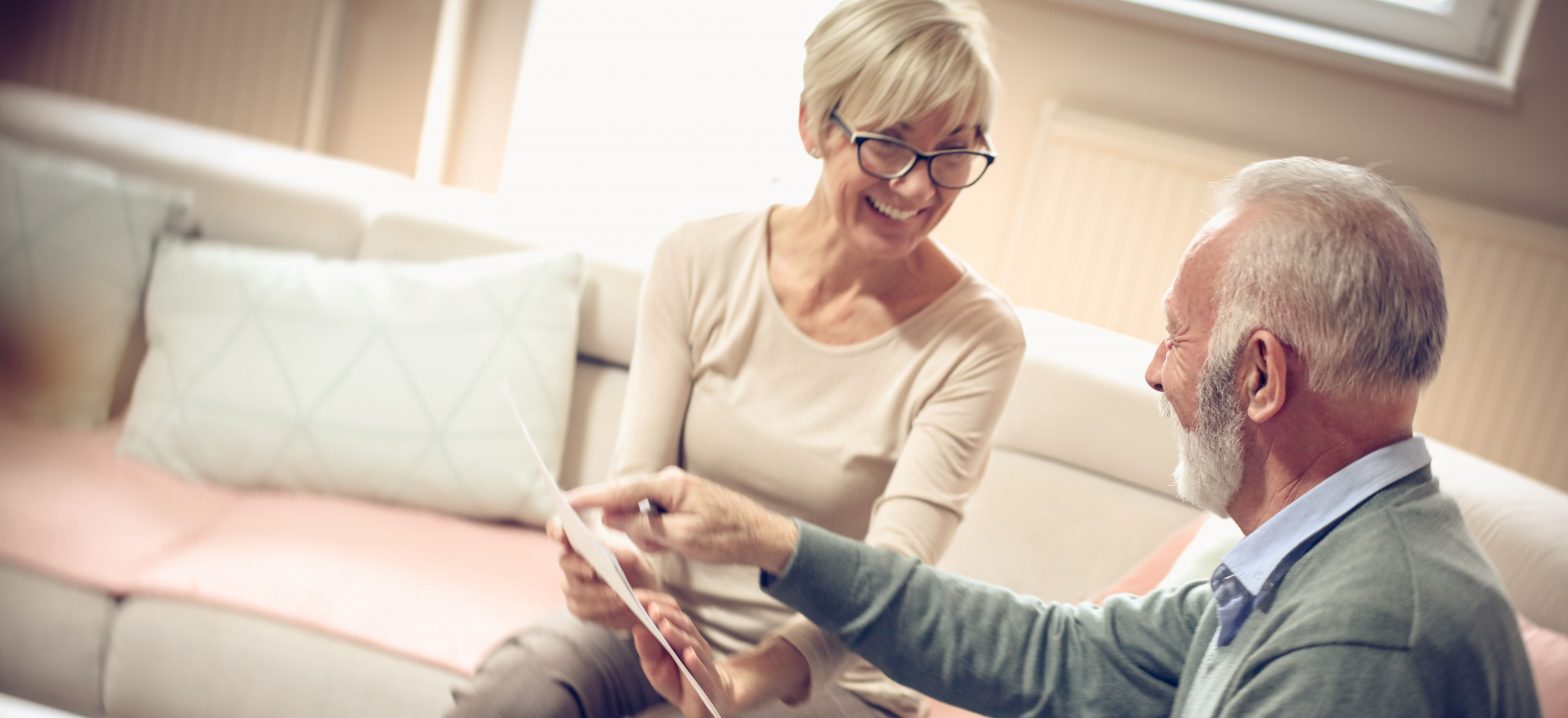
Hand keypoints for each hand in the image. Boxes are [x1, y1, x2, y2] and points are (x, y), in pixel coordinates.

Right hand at [546, 517, 658, 629]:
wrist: (645, 591)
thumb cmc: (634, 566)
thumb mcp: (632, 555)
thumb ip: (617, 549)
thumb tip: (602, 545)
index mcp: (580, 540)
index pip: (558, 530)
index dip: (555, 529)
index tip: (560, 534)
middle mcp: (571, 561)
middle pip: (565, 561)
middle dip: (578, 565)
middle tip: (592, 570)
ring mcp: (571, 585)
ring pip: (575, 588)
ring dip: (597, 591)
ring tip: (617, 593)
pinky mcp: (578, 607)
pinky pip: (583, 608)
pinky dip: (603, 606)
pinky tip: (620, 603)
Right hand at [568, 467, 799, 573]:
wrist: (762, 535)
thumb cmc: (727, 536)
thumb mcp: (682, 537)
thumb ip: (643, 527)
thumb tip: (610, 518)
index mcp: (669, 485)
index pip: (622, 490)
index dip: (592, 498)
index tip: (566, 501)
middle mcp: (670, 482)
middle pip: (629, 501)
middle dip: (623, 522)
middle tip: (624, 536)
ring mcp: (676, 492)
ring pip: (641, 513)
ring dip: (644, 533)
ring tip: (664, 545)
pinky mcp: (681, 504)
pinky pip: (655, 518)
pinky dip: (656, 533)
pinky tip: (672, 544)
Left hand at [632, 591, 735, 717]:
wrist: (702, 700)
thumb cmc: (676, 679)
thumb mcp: (655, 666)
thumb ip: (647, 649)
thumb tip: (637, 629)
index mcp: (680, 635)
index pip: (670, 614)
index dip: (656, 605)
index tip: (637, 598)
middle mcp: (693, 643)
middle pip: (683, 624)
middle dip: (667, 616)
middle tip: (651, 609)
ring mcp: (703, 660)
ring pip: (692, 643)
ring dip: (678, 634)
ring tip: (664, 627)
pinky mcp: (708, 679)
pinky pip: (703, 670)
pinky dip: (696, 662)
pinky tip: (688, 655)